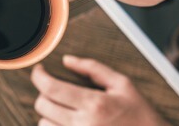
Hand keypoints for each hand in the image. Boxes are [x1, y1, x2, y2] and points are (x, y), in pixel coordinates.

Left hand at [30, 55, 168, 125]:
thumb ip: (93, 69)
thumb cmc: (139, 115)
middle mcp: (83, 124)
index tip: (39, 71)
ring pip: (43, 124)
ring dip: (49, 115)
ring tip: (65, 111)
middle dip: (45, 94)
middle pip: (43, 105)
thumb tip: (67, 60)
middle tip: (56, 91)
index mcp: (95, 104)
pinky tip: (66, 123)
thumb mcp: (122, 85)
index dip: (38, 76)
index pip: (51, 88)